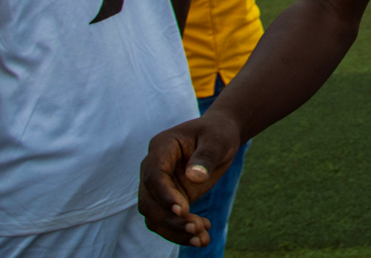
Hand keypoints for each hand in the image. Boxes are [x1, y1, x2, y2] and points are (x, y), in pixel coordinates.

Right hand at [138, 112, 241, 246]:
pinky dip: (180, 232)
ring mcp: (159, 186)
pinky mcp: (168, 199)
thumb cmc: (217, 133)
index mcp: (161, 147)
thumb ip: (206, 156)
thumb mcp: (217, 140)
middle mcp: (153, 168)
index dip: (165, 195)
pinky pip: (166, 221)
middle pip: (149, 201)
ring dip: (175, 231)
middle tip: (197, 228)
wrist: (220, 137)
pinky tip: (202, 237)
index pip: (154, 176)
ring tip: (202, 237)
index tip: (183, 210)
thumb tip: (194, 177)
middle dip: (171, 219)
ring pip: (154, 216)